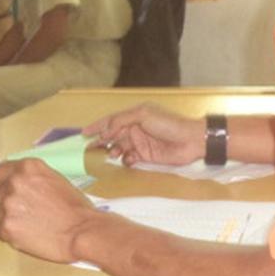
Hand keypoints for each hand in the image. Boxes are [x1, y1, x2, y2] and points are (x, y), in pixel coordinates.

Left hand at [0, 159, 100, 262]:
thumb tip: (20, 183)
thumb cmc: (76, 210)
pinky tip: (28, 234)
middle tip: (25, 212)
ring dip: (10, 218)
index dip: (3, 182)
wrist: (82, 232)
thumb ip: (33, 178)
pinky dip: (11, 234)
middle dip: (7, 201)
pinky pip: (0, 230)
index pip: (1, 171)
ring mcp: (9, 204)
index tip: (6, 190)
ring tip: (31, 225)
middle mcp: (15, 182)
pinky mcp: (6, 226)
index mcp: (28, 167)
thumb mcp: (55, 180)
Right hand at [83, 103, 203, 165]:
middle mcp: (135, 129)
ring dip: (113, 151)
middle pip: (113, 135)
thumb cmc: (168, 124)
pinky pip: (130, 158)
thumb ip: (121, 121)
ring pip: (119, 147)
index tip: (84, 133)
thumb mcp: (143, 115)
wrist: (190, 140)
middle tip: (90, 148)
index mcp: (133, 116)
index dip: (97, 126)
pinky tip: (127, 160)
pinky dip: (126, 160)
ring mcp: (140, 143)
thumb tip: (105, 131)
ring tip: (111, 154)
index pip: (111, 120)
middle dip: (101, 141)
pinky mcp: (146, 156)